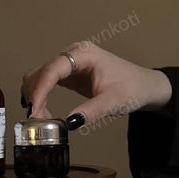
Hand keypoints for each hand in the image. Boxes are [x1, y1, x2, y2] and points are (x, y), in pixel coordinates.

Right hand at [21, 41, 171, 128]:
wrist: (144, 86)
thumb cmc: (132, 89)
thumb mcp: (114, 102)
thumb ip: (91, 111)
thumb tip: (68, 123)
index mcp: (84, 54)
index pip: (53, 69)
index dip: (40, 90)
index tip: (34, 111)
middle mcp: (73, 54)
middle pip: (42, 71)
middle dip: (35, 95)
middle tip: (37, 120)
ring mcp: (70, 63)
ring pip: (40, 76)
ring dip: (36, 95)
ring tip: (41, 118)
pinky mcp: (70, 73)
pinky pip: (47, 81)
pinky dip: (41, 95)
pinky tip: (43, 111)